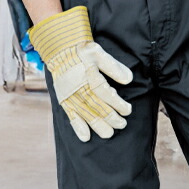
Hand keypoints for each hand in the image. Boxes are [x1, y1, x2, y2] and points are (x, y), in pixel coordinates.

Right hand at [27, 6, 132, 141]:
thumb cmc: (82, 52)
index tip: (127, 110)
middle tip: (122, 124)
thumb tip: (128, 79)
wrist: (60, 51)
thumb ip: (113, 67)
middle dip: (111, 118)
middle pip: (97, 106)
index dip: (118, 104)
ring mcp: (71, 96)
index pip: (106, 93)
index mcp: (89, 76)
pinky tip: (86, 137)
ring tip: (109, 134)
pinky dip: (78, 127)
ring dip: (98, 125)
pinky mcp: (64, 100)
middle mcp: (79, 88)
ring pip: (86, 114)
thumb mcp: (99, 53)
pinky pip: (71, 116)